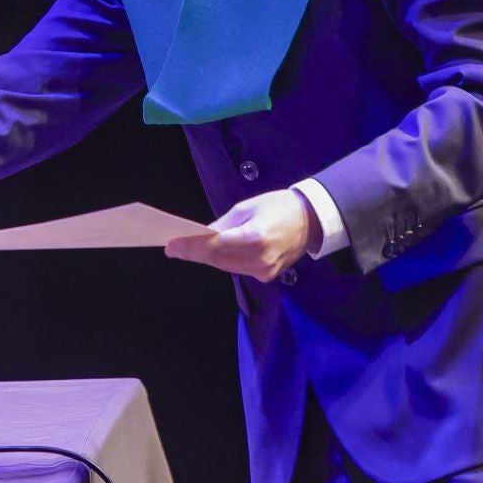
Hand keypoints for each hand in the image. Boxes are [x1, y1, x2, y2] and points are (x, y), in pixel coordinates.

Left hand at [164, 189, 314, 282]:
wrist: (311, 221)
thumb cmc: (279, 206)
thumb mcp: (247, 207)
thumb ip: (223, 224)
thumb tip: (202, 234)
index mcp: (255, 237)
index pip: (214, 246)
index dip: (190, 247)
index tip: (171, 246)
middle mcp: (259, 258)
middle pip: (217, 259)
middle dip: (193, 253)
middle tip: (173, 247)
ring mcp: (264, 270)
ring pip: (225, 266)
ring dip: (206, 258)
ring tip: (186, 249)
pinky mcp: (267, 275)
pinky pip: (238, 269)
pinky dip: (223, 261)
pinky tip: (210, 254)